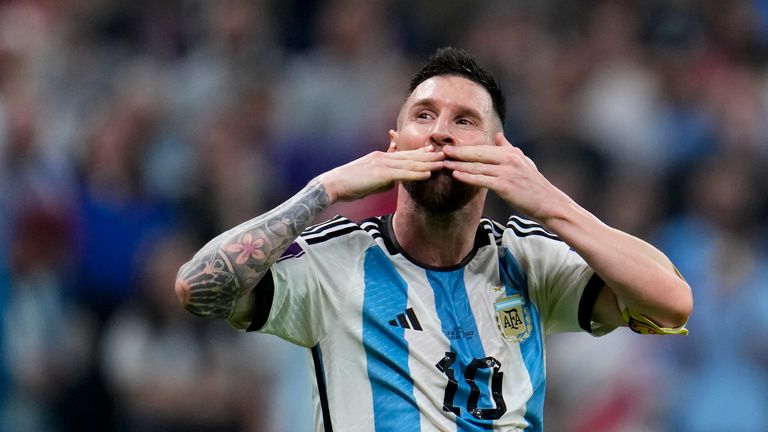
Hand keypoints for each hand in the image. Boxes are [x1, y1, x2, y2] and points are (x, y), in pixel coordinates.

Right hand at [317, 144, 444, 201]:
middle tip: (447, 154)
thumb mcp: (369, 177)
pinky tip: (427, 174)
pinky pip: (402, 174)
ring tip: (443, 163)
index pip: (405, 154)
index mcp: (381, 158)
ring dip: (428, 163)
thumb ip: (383, 176)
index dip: (421, 153)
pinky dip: (416, 173)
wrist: (333, 184)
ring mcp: (382, 164)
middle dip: (430, 156)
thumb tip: (393, 180)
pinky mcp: (380, 174)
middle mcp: (384, 157)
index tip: (434, 152)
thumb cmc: (349, 184)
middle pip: (411, 156)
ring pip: (410, 163)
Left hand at [442, 132, 570, 221]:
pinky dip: (468, 176)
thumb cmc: (535, 185)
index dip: (467, 148)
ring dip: (459, 164)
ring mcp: (507, 172)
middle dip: (459, 152)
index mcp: (511, 153)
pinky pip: (482, 179)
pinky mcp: (505, 185)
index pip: (484, 148)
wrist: (548, 203)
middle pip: (478, 154)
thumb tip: (499, 136)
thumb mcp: (524, 162)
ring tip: (444, 163)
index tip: (452, 147)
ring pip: (478, 166)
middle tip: (442, 150)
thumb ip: (509, 149)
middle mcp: (508, 159)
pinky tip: (457, 175)